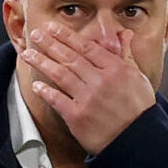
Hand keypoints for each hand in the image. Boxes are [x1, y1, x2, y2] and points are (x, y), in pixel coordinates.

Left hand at [20, 23, 156, 153]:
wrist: (138, 139)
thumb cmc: (140, 109)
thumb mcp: (138, 78)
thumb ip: (126, 55)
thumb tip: (126, 34)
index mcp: (116, 69)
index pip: (86, 47)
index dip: (66, 36)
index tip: (52, 28)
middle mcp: (100, 81)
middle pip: (70, 57)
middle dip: (49, 44)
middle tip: (35, 34)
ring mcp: (88, 99)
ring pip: (60, 75)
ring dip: (42, 62)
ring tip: (28, 54)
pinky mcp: (78, 117)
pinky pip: (57, 100)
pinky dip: (46, 92)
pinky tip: (36, 85)